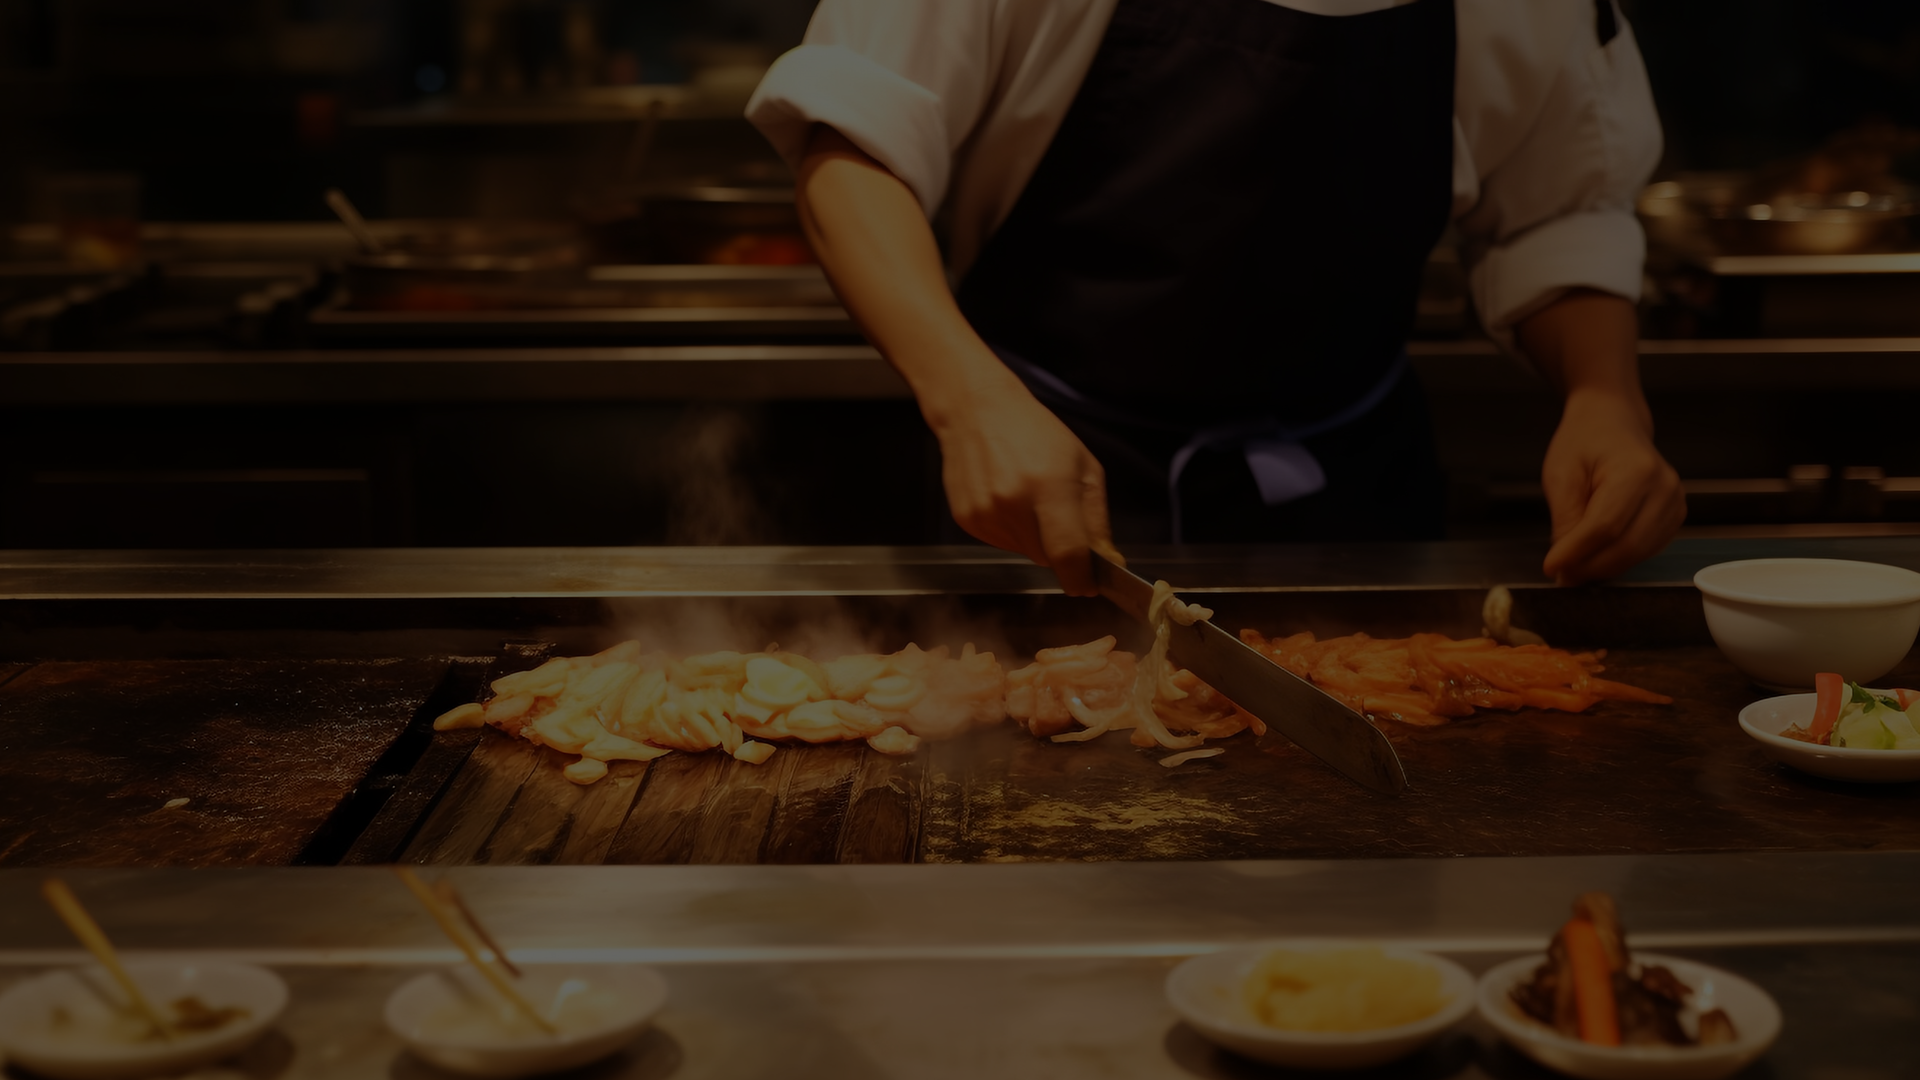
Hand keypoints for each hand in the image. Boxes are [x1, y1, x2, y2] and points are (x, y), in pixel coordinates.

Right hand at [932, 386, 1112, 595]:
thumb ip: (1096, 519)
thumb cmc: (1036, 433)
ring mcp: (985, 513)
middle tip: (1058, 516)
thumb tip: (1106, 564)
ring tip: (1028, 498)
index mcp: (1049, 487)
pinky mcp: (967, 519)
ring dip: (1035, 538)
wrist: (976, 411)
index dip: (1081, 578)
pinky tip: (1007, 498)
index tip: (1089, 586)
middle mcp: (1013, 504)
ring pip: (1025, 552)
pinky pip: (1001, 542)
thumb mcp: (1083, 466)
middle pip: (1048, 557)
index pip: (1068, 554)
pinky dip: (1011, 530)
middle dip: (1061, 549)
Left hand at [1540, 388, 1685, 584]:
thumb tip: (1565, 562)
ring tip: (1574, 566)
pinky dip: (1619, 560)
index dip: (1577, 553)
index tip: (1551, 567)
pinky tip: (1596, 555)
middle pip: (1627, 546)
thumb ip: (1565, 519)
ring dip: (1604, 567)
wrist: (1612, 422)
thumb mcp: (1562, 474)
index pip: (1605, 527)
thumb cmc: (1585, 441)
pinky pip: (1647, 550)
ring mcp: (1675, 504)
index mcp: (1636, 471)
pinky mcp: (1674, 517)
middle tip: (1561, 575)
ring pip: (1638, 554)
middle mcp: (1664, 488)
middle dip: (1590, 567)